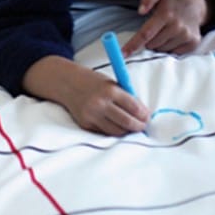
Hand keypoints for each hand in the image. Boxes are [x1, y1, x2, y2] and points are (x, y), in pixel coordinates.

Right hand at [22, 56, 149, 135]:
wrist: (67, 83)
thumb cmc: (92, 81)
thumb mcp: (111, 83)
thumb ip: (125, 96)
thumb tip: (142, 113)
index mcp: (110, 90)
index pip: (133, 107)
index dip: (144, 114)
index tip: (148, 116)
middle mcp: (100, 104)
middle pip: (127, 122)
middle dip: (139, 126)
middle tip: (143, 125)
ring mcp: (92, 115)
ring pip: (117, 131)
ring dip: (127, 131)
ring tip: (132, 127)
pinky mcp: (86, 124)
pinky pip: (105, 132)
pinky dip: (113, 130)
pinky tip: (117, 126)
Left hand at [122, 0, 207, 56]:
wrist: (196, 4)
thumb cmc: (171, 1)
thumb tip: (140, 11)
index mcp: (166, 14)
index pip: (146, 33)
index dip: (133, 44)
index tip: (123, 54)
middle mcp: (177, 26)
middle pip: (152, 44)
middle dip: (149, 40)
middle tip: (156, 29)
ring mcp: (186, 35)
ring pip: (163, 50)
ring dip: (160, 44)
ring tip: (166, 31)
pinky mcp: (193, 42)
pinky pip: (175, 53)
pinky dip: (171, 47)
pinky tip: (175, 36)